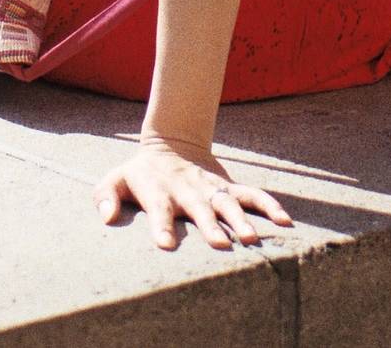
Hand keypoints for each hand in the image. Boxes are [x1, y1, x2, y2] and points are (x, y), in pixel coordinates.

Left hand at [94, 135, 293, 251]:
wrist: (171, 144)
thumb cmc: (140, 174)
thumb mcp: (115, 179)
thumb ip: (106, 196)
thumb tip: (105, 216)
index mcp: (159, 192)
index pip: (159, 210)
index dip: (162, 226)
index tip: (166, 245)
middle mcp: (188, 191)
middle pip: (200, 209)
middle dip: (211, 226)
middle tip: (222, 245)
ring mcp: (211, 188)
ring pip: (228, 203)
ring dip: (241, 219)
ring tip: (253, 238)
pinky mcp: (228, 186)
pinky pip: (252, 194)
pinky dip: (269, 205)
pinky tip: (285, 221)